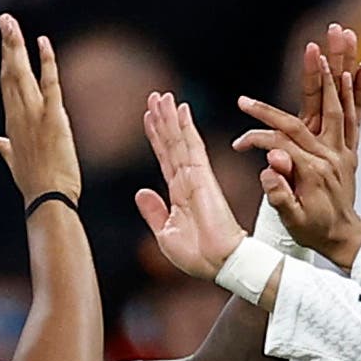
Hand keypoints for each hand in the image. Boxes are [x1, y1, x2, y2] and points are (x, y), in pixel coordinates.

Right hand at [0, 14, 80, 201]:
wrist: (48, 200)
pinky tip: (43, 43)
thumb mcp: (15, 163)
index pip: (7, 84)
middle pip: (10, 72)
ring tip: (12, 23)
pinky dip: (47, 63)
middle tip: (5, 18)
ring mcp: (34, 116)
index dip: (6, 59)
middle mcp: (19, 115)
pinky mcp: (53, 119)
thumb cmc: (35, 184)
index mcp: (11, 123)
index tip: (5, 39)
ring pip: (22, 74)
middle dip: (7, 44)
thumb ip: (4, 148)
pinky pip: (49, 85)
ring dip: (17, 46)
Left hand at [134, 91, 244, 279]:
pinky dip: (185, 127)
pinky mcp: (203, 177)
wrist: (219, 264)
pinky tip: (182, 110)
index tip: (149, 117)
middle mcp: (186, 181)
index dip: (156, 137)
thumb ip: (154, 211)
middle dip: (162, 120)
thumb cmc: (198, 256)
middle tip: (155, 96)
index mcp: (178, 194)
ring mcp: (195, 177)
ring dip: (170, 117)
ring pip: (179, 140)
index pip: (165, 158)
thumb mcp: (165, 234)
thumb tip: (141, 191)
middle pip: (171, 143)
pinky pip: (191, 147)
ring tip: (162, 96)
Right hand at [234, 41, 360, 269]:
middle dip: (316, 73)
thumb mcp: (290, 216)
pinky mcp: (350, 150)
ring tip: (342, 37)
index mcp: (313, 169)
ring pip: (342, 103)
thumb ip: (279, 190)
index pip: (284, 136)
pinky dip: (358, 91)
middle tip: (312, 43)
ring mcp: (344, 150)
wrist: (343, 238)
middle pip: (322, 105)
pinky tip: (360, 67)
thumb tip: (270, 161)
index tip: (241, 114)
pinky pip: (356, 116)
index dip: (260, 126)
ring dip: (341, 68)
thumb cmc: (311, 229)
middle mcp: (332, 154)